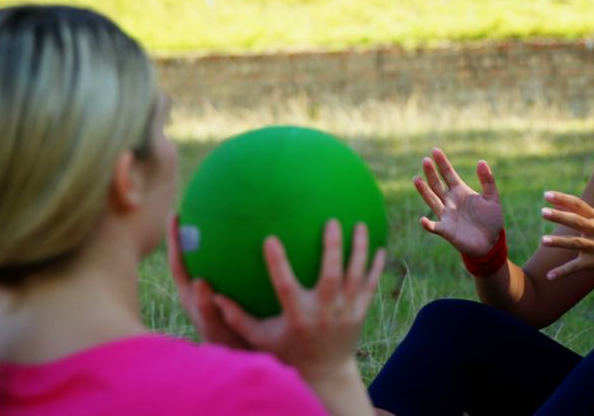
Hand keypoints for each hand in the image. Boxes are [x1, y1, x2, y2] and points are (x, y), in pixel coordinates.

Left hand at [167, 214, 249, 348]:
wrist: (243, 355)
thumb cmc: (230, 343)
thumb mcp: (218, 327)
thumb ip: (206, 308)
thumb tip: (200, 282)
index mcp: (192, 296)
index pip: (179, 263)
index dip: (175, 240)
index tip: (176, 214)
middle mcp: (198, 290)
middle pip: (190, 255)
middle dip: (189, 232)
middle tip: (194, 205)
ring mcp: (212, 291)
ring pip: (207, 260)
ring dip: (210, 240)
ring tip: (221, 214)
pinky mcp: (227, 293)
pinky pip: (227, 268)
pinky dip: (233, 252)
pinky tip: (254, 238)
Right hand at [212, 220, 385, 382]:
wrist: (325, 372)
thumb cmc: (287, 349)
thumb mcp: (260, 337)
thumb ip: (238, 317)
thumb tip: (212, 294)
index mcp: (297, 315)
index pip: (285, 285)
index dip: (278, 263)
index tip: (269, 238)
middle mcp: (323, 312)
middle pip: (332, 276)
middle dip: (333, 248)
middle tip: (332, 220)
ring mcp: (345, 312)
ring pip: (356, 277)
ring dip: (360, 250)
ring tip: (360, 224)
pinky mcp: (360, 314)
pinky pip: (370, 286)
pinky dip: (376, 268)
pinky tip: (380, 247)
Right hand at [414, 148, 503, 256]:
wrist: (490, 242)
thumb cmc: (491, 219)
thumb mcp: (492, 198)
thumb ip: (487, 181)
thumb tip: (481, 161)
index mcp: (460, 191)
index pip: (448, 174)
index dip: (442, 163)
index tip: (434, 150)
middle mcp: (450, 201)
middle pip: (437, 185)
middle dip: (431, 173)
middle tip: (425, 160)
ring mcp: (446, 215)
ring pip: (432, 201)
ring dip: (424, 191)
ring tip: (416, 179)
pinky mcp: (446, 230)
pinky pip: (434, 227)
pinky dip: (427, 224)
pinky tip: (422, 220)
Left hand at [539, 191, 593, 280]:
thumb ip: (578, 214)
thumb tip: (555, 204)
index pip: (578, 204)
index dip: (562, 198)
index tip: (546, 195)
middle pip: (576, 221)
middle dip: (560, 216)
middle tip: (543, 211)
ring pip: (576, 243)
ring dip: (559, 242)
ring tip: (543, 241)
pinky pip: (575, 267)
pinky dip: (562, 272)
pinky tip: (549, 276)